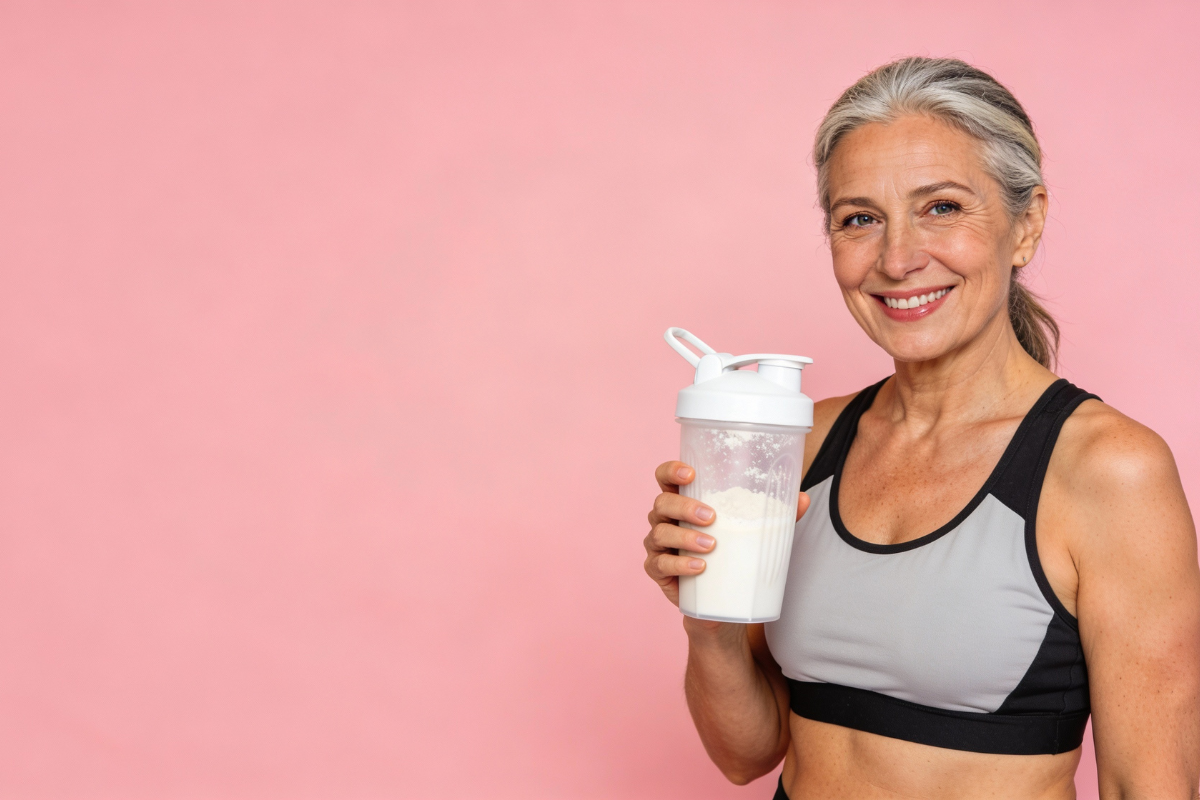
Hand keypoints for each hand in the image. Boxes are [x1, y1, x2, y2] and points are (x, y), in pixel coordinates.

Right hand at [643, 461, 812, 608]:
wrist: (722, 604)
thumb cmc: (732, 556)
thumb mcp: (753, 533)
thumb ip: (775, 515)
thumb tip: (802, 498)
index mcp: (683, 502)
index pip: (665, 478)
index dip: (671, 470)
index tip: (690, 473)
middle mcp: (666, 520)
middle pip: (661, 502)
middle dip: (684, 506)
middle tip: (711, 517)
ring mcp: (659, 546)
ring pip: (660, 533)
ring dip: (684, 536)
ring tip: (711, 545)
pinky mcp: (659, 571)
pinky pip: (660, 564)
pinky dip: (679, 564)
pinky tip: (699, 567)